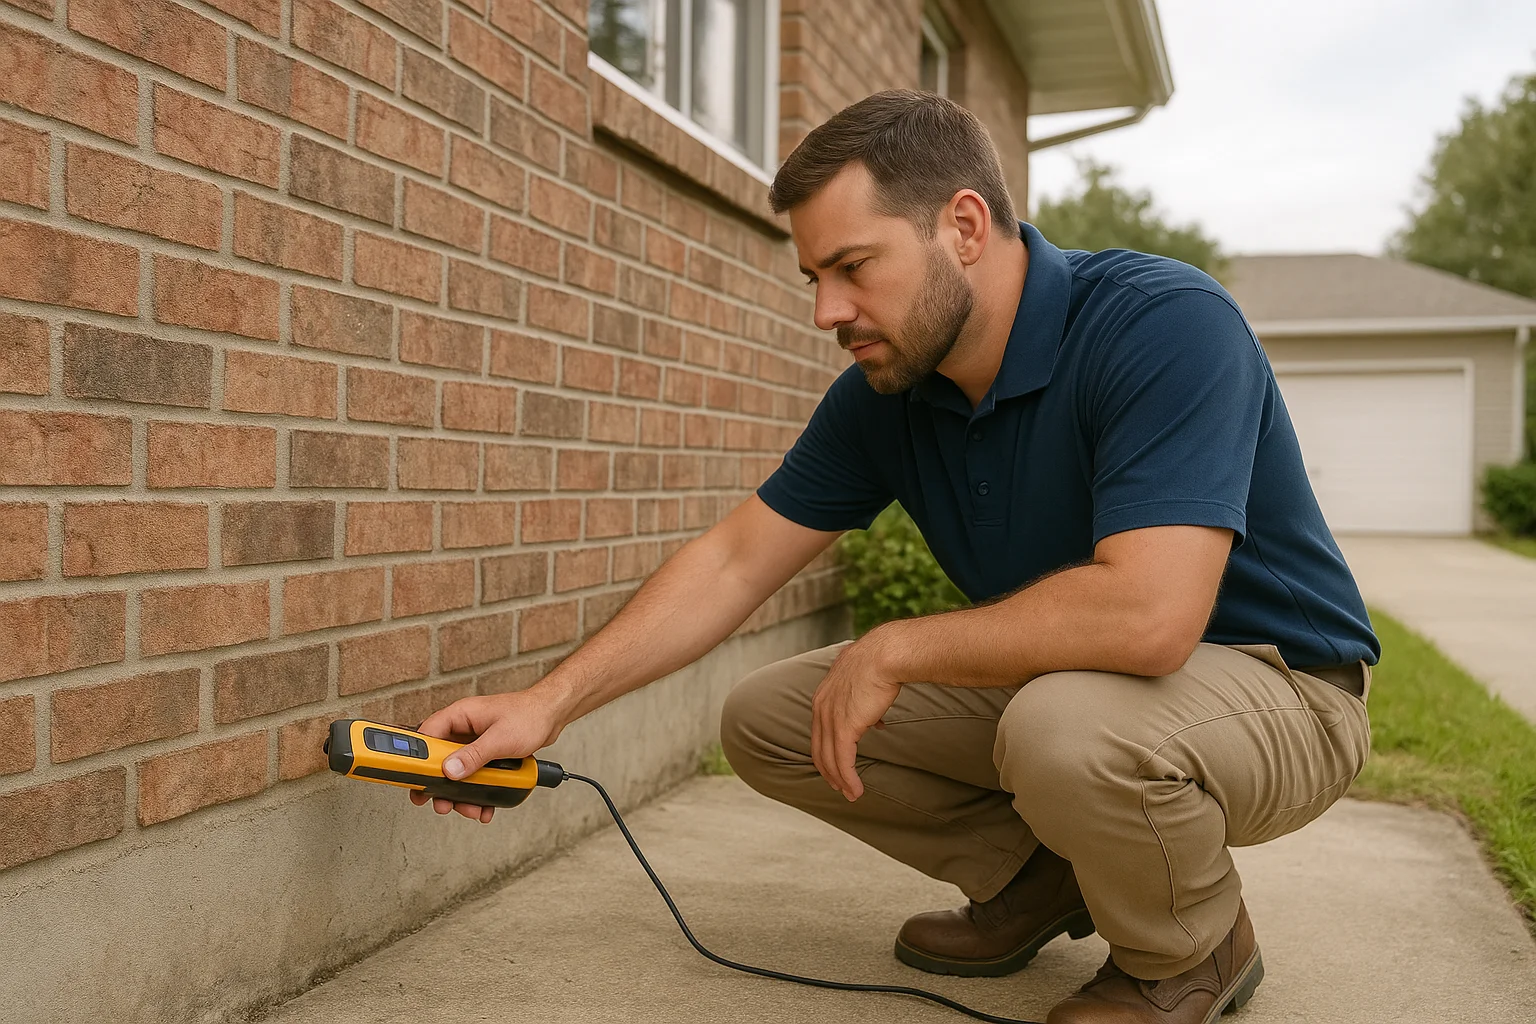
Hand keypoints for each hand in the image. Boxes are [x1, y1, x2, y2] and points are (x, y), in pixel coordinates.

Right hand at [407, 685, 569, 822]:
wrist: (553, 715)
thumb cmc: (529, 716)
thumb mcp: (500, 739)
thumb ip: (474, 755)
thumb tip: (449, 770)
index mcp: (460, 715)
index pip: (427, 735)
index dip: (417, 759)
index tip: (415, 781)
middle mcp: (463, 728)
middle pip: (439, 759)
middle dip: (442, 785)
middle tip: (442, 804)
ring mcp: (474, 741)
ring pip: (457, 771)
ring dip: (462, 793)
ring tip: (472, 809)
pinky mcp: (485, 752)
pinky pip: (474, 774)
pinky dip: (478, 791)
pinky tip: (485, 805)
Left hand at [810, 637, 901, 800]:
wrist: (886, 654)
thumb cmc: (881, 661)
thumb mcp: (864, 682)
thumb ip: (863, 702)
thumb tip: (875, 722)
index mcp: (823, 695)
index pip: (819, 732)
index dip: (827, 751)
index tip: (836, 766)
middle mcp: (821, 708)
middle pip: (820, 749)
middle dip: (829, 771)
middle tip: (840, 787)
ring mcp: (830, 718)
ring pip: (830, 759)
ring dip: (840, 781)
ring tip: (851, 795)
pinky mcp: (844, 728)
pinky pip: (843, 761)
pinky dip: (848, 779)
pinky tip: (856, 791)